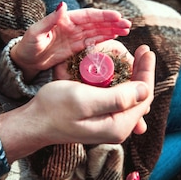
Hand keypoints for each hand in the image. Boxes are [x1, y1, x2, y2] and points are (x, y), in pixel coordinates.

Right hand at [0, 45, 154, 161]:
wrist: (34, 123)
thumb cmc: (54, 108)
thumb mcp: (84, 99)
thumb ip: (117, 97)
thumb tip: (145, 89)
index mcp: (118, 126)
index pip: (144, 95)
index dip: (147, 71)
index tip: (146, 50)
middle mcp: (118, 129)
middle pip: (141, 97)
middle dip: (143, 72)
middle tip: (142, 51)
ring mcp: (111, 126)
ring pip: (132, 98)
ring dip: (135, 77)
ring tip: (135, 57)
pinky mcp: (103, 121)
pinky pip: (120, 100)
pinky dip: (123, 84)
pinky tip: (121, 72)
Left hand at [10, 2, 130, 80]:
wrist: (24, 61)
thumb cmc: (27, 46)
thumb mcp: (36, 33)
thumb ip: (50, 20)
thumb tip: (63, 4)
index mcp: (65, 20)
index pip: (88, 16)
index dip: (103, 16)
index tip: (117, 17)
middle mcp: (72, 26)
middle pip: (96, 23)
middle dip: (113, 23)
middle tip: (128, 25)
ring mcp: (75, 36)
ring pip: (97, 31)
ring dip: (112, 30)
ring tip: (127, 30)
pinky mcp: (75, 47)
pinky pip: (93, 41)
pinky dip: (105, 38)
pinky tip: (116, 37)